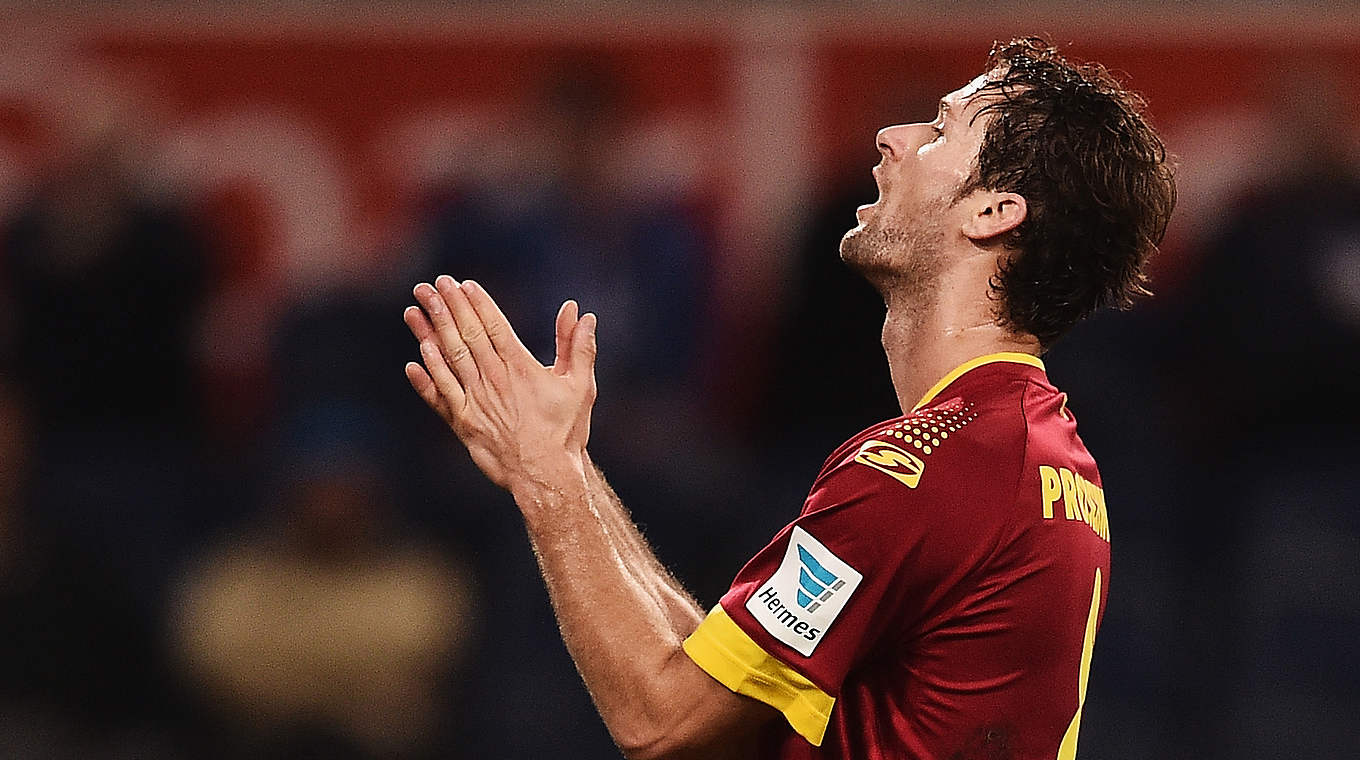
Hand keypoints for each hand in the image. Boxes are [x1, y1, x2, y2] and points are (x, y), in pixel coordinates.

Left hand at [404, 276, 597, 492]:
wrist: (546, 475)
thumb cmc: (566, 431)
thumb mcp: (581, 385)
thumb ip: (579, 347)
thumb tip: (582, 314)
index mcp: (520, 367)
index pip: (494, 326)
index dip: (477, 303)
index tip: (463, 284)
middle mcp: (494, 380)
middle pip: (466, 335)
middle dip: (448, 307)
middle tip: (433, 285)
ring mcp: (475, 401)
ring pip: (448, 359)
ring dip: (430, 332)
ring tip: (414, 309)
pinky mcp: (464, 423)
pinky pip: (441, 395)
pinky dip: (427, 376)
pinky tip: (415, 358)